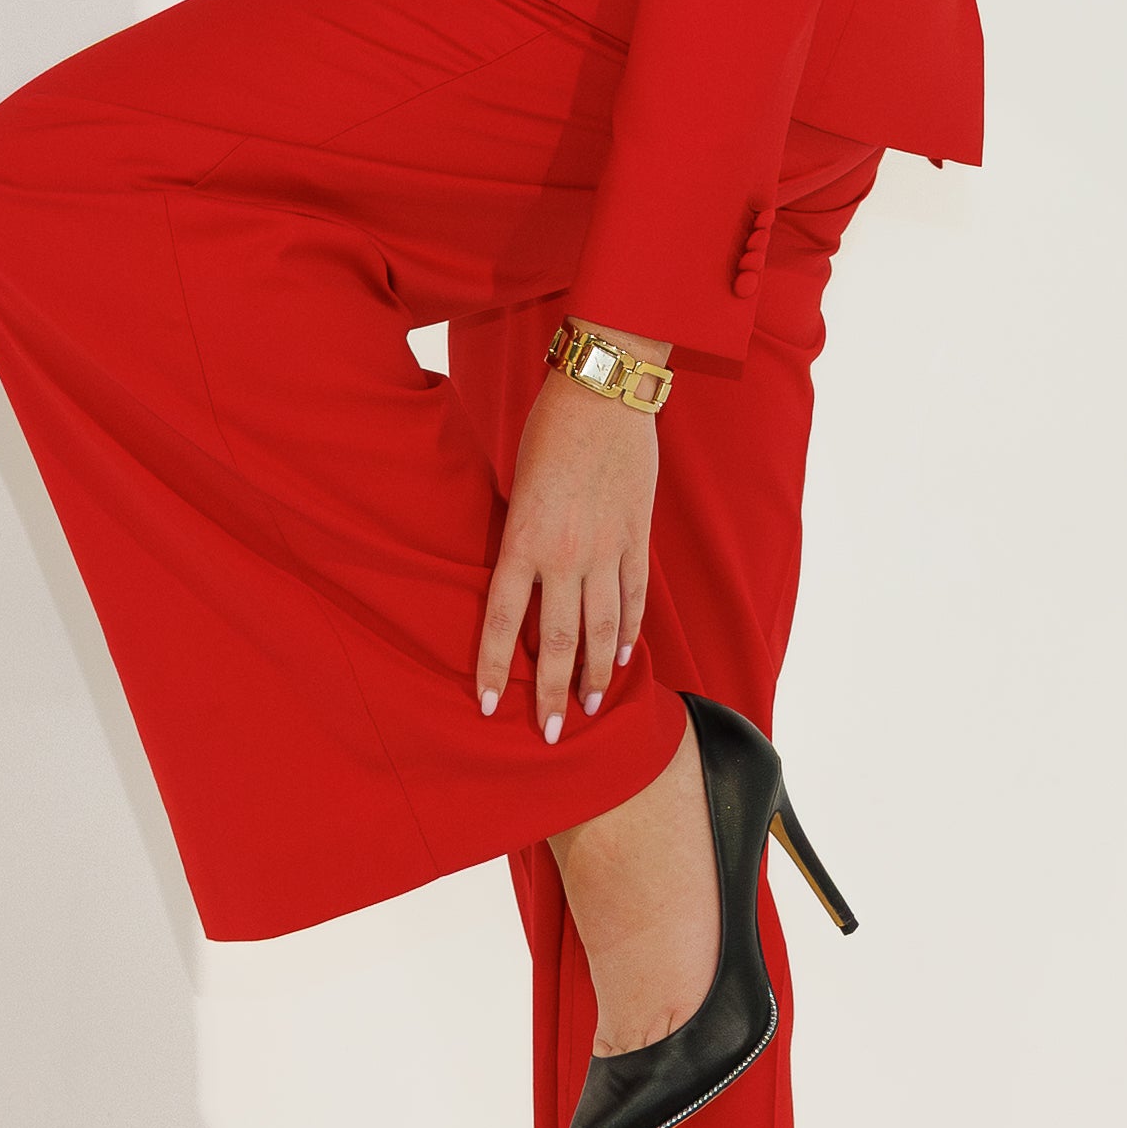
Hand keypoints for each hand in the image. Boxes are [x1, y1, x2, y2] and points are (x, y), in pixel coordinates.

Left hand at [475, 364, 657, 738]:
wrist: (602, 393)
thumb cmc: (548, 430)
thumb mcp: (518, 485)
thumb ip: (522, 537)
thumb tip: (521, 578)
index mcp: (524, 538)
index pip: (503, 620)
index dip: (494, 668)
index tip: (489, 707)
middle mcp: (565, 553)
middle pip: (557, 639)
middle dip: (551, 692)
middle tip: (550, 734)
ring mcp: (607, 547)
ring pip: (602, 628)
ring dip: (595, 674)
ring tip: (591, 708)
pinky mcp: (637, 536)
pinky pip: (634, 596)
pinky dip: (630, 630)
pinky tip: (625, 656)